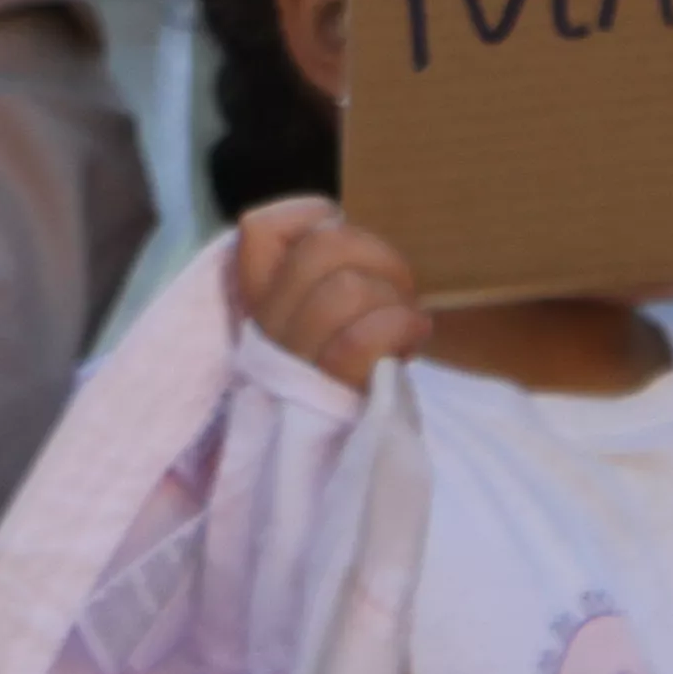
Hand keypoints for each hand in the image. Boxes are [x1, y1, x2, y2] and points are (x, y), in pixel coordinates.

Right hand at [232, 198, 430, 393]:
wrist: (360, 456)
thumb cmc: (354, 371)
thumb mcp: (328, 315)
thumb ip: (326, 272)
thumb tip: (339, 223)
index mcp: (261, 300)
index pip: (260, 228)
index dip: (311, 216)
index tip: (341, 237)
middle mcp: (267, 327)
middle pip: (321, 248)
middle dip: (376, 255)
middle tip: (396, 286)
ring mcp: (294, 361)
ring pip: (345, 289)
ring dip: (393, 298)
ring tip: (406, 319)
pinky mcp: (328, 391)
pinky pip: (362, 339)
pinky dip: (401, 325)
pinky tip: (412, 337)